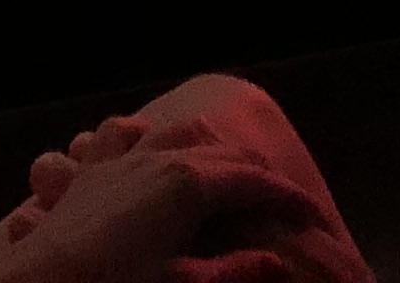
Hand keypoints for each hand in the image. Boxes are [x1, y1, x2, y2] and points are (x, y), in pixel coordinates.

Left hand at [0, 75, 370, 282]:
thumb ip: (233, 273)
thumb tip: (280, 265)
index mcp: (186, 185)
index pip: (252, 183)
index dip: (288, 201)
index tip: (314, 221)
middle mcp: (154, 157)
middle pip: (218, 151)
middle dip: (252, 173)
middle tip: (279, 200)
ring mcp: (116, 159)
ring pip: (170, 131)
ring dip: (201, 145)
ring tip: (219, 167)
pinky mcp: (85, 171)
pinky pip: (118, 136)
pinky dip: (141, 139)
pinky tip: (141, 154)